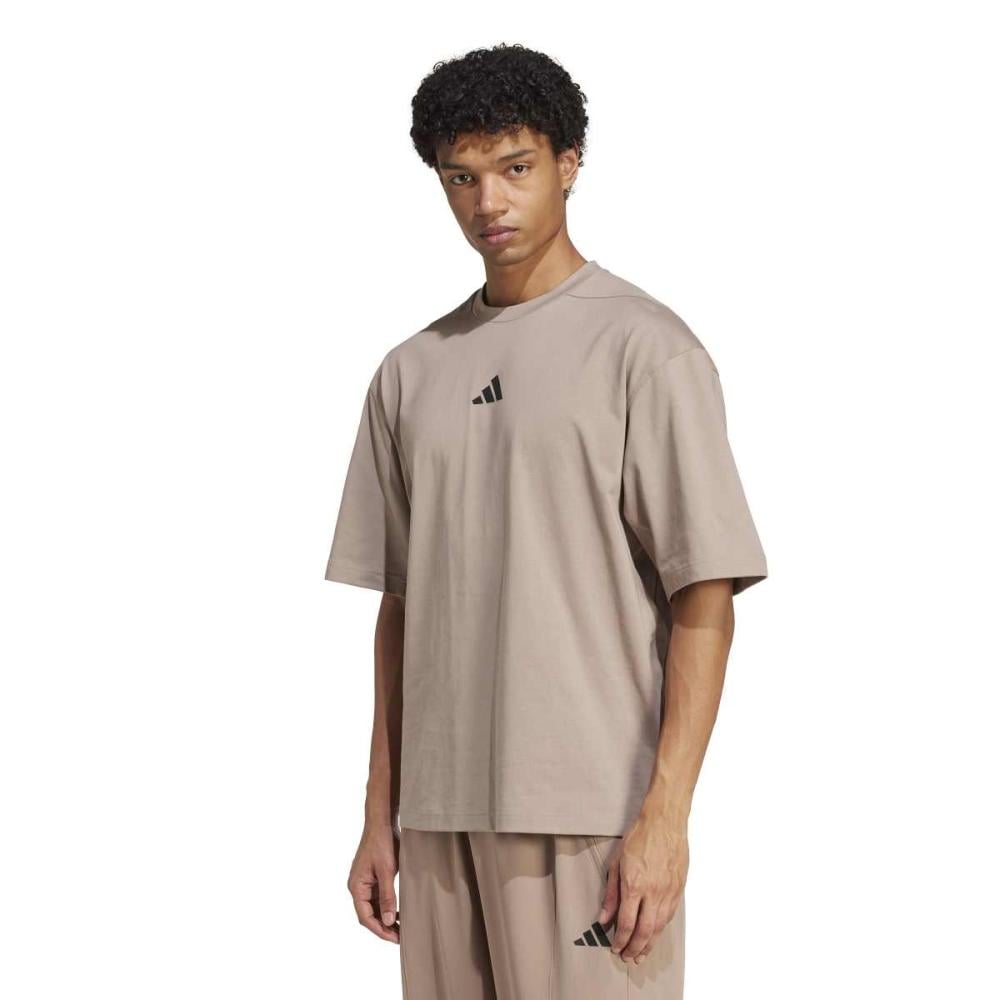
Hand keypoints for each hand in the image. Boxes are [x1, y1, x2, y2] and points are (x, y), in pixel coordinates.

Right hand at [347, 823, 400, 942]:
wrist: (381, 822)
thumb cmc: (382, 843)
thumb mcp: (386, 871)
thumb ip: (387, 897)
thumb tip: (386, 921)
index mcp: (356, 886)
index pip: (365, 917)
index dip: (379, 930)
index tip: (394, 939)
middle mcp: (357, 886)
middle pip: (368, 914)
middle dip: (383, 927)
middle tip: (400, 937)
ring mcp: (364, 882)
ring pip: (373, 908)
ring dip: (385, 918)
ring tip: (401, 929)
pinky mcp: (372, 878)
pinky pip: (377, 898)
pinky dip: (386, 907)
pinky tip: (397, 913)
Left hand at [597, 811, 687, 963]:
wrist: (664, 821)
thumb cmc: (639, 837)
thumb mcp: (616, 862)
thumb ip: (611, 893)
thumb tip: (604, 918)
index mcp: (634, 885)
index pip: (626, 922)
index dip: (620, 940)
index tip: (615, 948)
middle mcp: (653, 892)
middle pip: (645, 931)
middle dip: (635, 948)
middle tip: (627, 958)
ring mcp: (668, 891)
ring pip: (660, 926)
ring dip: (650, 944)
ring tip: (641, 954)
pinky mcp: (679, 889)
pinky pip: (670, 915)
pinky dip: (661, 929)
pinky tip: (655, 934)